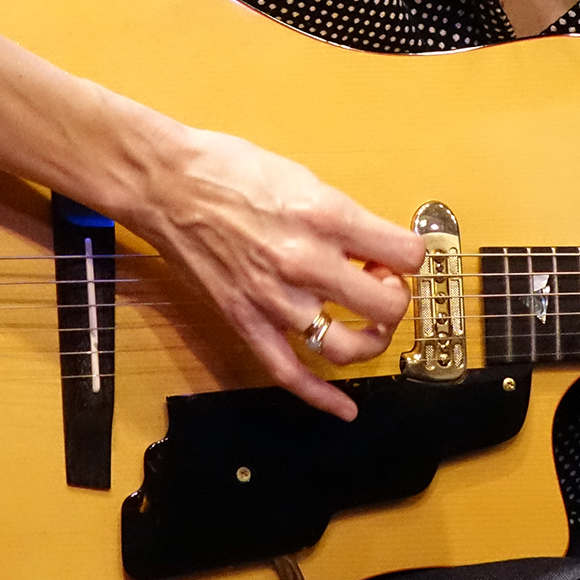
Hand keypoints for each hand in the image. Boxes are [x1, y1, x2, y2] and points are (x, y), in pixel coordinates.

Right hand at [129, 123, 426, 421]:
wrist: (167, 183)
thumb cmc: (230, 170)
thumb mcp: (304, 178)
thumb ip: (343, 218)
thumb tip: (374, 245)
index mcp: (326, 216)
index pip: (405, 254)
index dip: (412, 257)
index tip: (400, 255)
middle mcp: (306, 262)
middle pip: (387, 305)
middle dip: (395, 297)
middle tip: (380, 282)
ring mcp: (275, 298)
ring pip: (347, 347)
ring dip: (370, 340)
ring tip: (363, 320)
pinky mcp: (246, 320)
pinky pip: (289, 372)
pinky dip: (321, 397)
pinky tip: (344, 408)